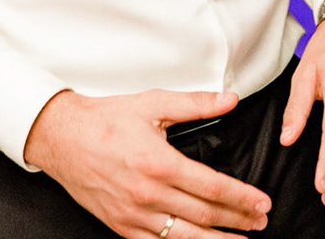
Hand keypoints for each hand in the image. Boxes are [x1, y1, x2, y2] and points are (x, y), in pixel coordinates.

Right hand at [24, 88, 271, 237]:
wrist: (62, 138)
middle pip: (204, 214)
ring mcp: (134, 215)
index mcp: (159, 163)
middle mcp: (148, 194)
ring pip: (185, 237)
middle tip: (261, 221)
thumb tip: (230, 100)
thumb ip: (195, 104)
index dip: (242, 198)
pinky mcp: (121, 226)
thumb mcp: (152, 103)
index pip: (212, 187)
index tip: (262, 202)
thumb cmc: (106, 119)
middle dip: (238, 219)